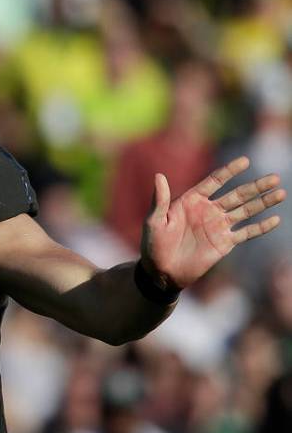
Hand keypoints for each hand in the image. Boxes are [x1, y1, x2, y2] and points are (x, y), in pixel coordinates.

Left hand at [142, 156, 284, 289]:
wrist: (161, 272)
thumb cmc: (153, 245)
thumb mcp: (154, 221)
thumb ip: (160, 200)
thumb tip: (158, 176)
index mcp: (191, 201)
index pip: (215, 181)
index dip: (230, 171)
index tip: (245, 161)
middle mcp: (208, 210)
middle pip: (237, 194)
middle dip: (255, 186)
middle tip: (274, 177)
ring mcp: (218, 226)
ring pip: (245, 211)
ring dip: (263, 202)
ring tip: (280, 192)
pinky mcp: (224, 243)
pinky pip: (246, 233)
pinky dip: (260, 227)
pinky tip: (275, 220)